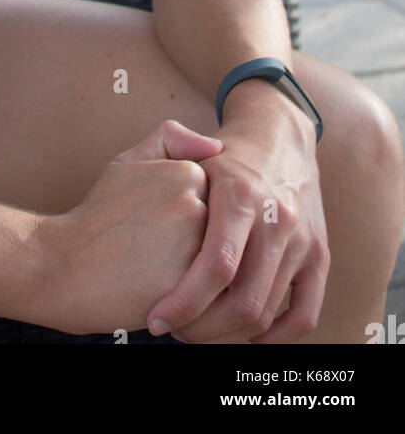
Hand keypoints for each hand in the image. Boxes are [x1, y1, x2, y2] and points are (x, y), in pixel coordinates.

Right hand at [33, 119, 223, 335]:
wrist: (60, 266)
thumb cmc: (96, 217)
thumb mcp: (127, 163)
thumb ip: (170, 142)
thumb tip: (216, 146)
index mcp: (186, 173)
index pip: (210, 201)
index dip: (181, 220)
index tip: (151, 226)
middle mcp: (195, 205)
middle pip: (214, 233)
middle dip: (188, 246)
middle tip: (147, 250)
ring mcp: (193, 247)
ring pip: (210, 264)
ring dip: (189, 271)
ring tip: (150, 270)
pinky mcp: (187, 288)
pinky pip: (205, 295)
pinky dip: (186, 297)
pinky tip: (154, 290)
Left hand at [146, 114, 329, 343]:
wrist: (280, 137)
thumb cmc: (226, 154)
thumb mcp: (193, 149)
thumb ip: (165, 158)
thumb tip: (156, 204)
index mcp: (242, 193)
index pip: (217, 266)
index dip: (183, 303)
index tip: (156, 319)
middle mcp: (278, 218)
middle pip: (243, 302)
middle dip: (202, 329)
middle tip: (174, 330)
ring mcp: (303, 240)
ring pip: (267, 314)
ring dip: (228, 334)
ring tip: (196, 328)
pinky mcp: (319, 257)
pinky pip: (304, 316)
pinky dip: (274, 337)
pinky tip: (243, 333)